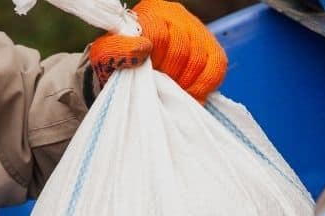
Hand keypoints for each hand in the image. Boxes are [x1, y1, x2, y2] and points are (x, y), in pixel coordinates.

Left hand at [90, 0, 227, 103]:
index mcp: (151, 12)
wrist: (138, 77)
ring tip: (172, 89)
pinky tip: (190, 92)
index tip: (146, 73)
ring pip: (199, 60)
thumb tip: (143, 48)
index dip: (153, 62)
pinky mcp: (214, 50)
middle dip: (169, 74)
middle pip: (181, 49)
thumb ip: (116, 50)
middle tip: (159, 85)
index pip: (158, 36)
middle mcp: (177, 15)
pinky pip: (217, 68)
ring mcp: (198, 31)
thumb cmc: (121, 66)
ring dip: (184, 82)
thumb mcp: (108, 58)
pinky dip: (203, 85)